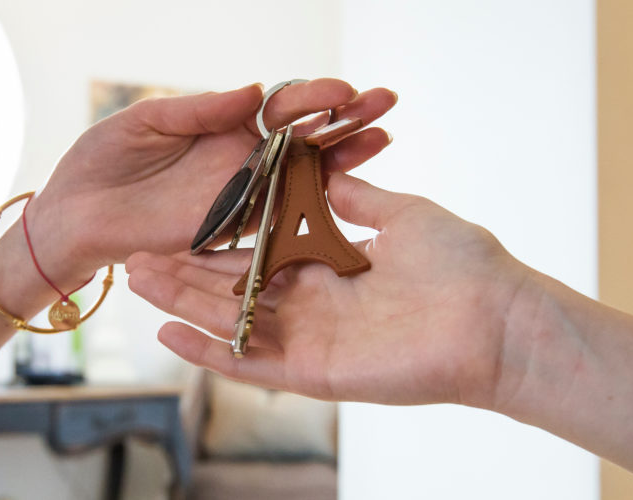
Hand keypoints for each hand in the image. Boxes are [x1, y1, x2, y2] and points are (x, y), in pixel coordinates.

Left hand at [29, 80, 396, 276]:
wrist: (71, 217)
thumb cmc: (100, 162)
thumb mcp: (146, 121)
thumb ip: (200, 110)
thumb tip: (255, 89)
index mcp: (225, 127)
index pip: (281, 107)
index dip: (312, 97)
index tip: (341, 90)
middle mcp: (242, 161)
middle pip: (306, 138)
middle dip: (347, 119)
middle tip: (384, 102)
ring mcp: (242, 197)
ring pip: (304, 176)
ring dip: (344, 157)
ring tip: (381, 137)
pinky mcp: (231, 233)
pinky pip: (278, 219)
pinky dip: (312, 206)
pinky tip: (348, 190)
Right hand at [124, 174, 545, 409]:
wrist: (498, 319)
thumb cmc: (464, 265)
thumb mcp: (404, 213)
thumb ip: (356, 200)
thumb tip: (322, 173)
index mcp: (332, 266)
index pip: (260, 255)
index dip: (218, 243)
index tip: (177, 225)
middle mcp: (316, 305)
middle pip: (233, 290)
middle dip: (184, 273)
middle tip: (135, 254)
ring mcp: (313, 340)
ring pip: (231, 322)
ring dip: (182, 304)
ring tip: (136, 279)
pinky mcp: (316, 373)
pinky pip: (251, 363)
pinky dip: (208, 350)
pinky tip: (169, 332)